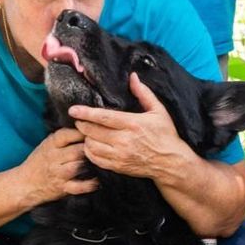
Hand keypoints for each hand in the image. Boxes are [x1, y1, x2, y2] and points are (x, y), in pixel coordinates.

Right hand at [20, 127, 98, 204]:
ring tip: (103, 161)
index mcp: (51, 143)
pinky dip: (90, 184)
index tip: (96, 130)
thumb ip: (64, 136)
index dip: (84, 131)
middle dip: (91, 148)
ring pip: (78, 166)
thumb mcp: (48, 143)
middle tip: (104, 146)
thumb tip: (86, 123)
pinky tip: (99, 180)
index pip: (69, 133)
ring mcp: (58, 174)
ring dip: (91, 164)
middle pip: (77, 150)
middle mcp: (54, 158)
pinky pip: (79, 186)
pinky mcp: (62, 188)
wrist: (25, 184)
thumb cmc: (40, 161)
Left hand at [69, 73, 191, 180]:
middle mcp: (124, 140)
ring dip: (86, 138)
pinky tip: (92, 146)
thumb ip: (143, 93)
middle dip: (82, 124)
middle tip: (79, 120)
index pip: (103, 117)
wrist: (170, 162)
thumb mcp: (158, 111)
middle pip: (93, 132)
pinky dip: (90, 152)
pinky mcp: (118, 167)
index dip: (86, 113)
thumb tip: (133, 77)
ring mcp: (120, 155)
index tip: (73, 110)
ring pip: (92, 146)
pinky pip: (96, 160)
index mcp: (132, 123)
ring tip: (87, 132)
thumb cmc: (165, 134)